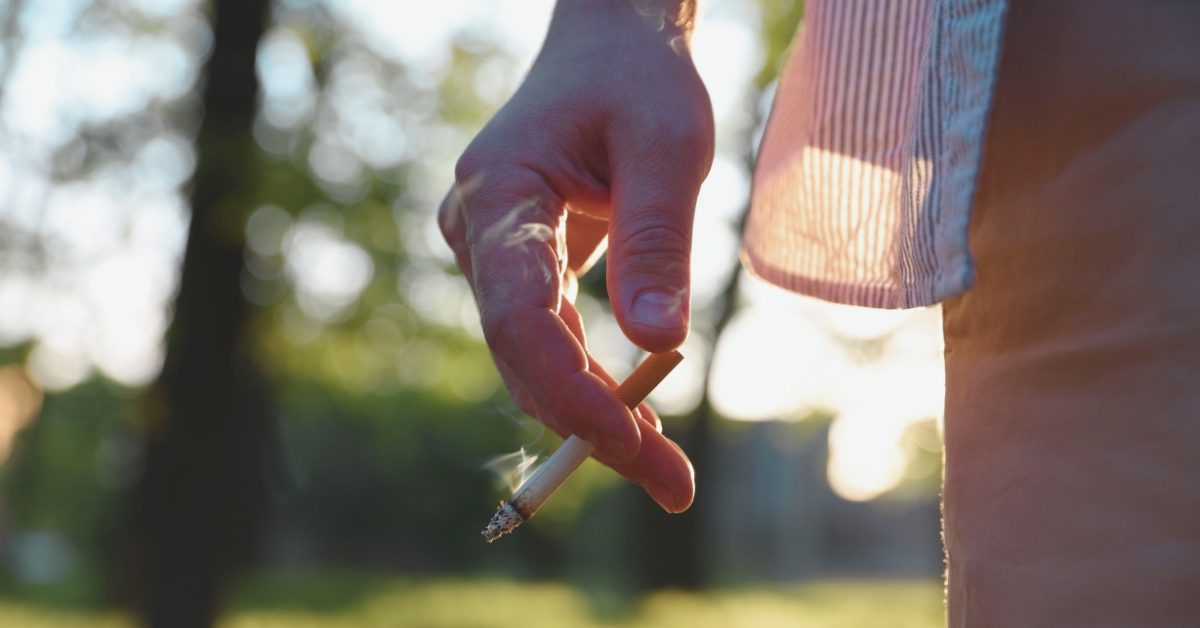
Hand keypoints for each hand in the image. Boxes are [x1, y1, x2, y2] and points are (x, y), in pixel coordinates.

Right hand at [438, 0, 712, 512]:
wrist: (610, 44)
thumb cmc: (639, 79)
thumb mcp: (667, 147)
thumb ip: (656, 241)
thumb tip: (658, 343)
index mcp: (498, 193)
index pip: (521, 312)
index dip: (571, 387)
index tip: (634, 443)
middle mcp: (478, 231)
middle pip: (524, 353)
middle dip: (593, 424)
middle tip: (672, 484)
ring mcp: (491, 253)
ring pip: (533, 359)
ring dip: (593, 414)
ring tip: (665, 469)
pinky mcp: (517, 268)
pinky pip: (546, 340)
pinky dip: (590, 383)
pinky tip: (635, 418)